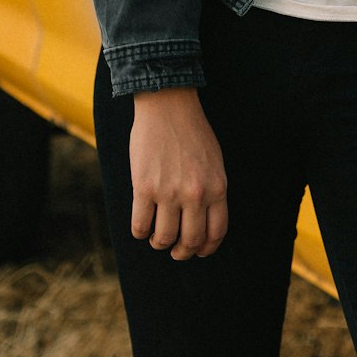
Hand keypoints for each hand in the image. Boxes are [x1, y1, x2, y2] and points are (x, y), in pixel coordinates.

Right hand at [129, 87, 227, 259]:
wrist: (168, 104)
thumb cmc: (192, 131)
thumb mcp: (214, 161)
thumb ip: (212, 190)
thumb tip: (204, 220)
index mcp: (217, 187)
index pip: (216, 232)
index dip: (206, 248)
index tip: (198, 251)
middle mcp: (195, 194)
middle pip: (190, 241)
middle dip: (182, 252)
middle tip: (175, 250)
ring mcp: (168, 192)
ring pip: (164, 238)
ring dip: (159, 243)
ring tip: (157, 237)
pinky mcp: (143, 188)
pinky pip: (140, 226)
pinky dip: (140, 232)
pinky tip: (141, 226)